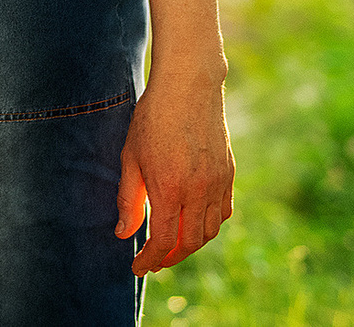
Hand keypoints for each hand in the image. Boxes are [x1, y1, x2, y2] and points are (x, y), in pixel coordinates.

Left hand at [116, 71, 235, 273]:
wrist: (189, 87)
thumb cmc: (153, 119)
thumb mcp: (131, 157)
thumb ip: (129, 199)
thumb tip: (124, 234)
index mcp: (170, 189)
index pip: (164, 241)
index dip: (150, 260)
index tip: (138, 267)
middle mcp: (199, 191)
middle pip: (190, 242)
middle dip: (171, 257)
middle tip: (154, 260)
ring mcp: (218, 183)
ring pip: (210, 231)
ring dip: (192, 244)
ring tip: (173, 244)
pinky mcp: (229, 174)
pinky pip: (224, 212)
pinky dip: (210, 225)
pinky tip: (195, 223)